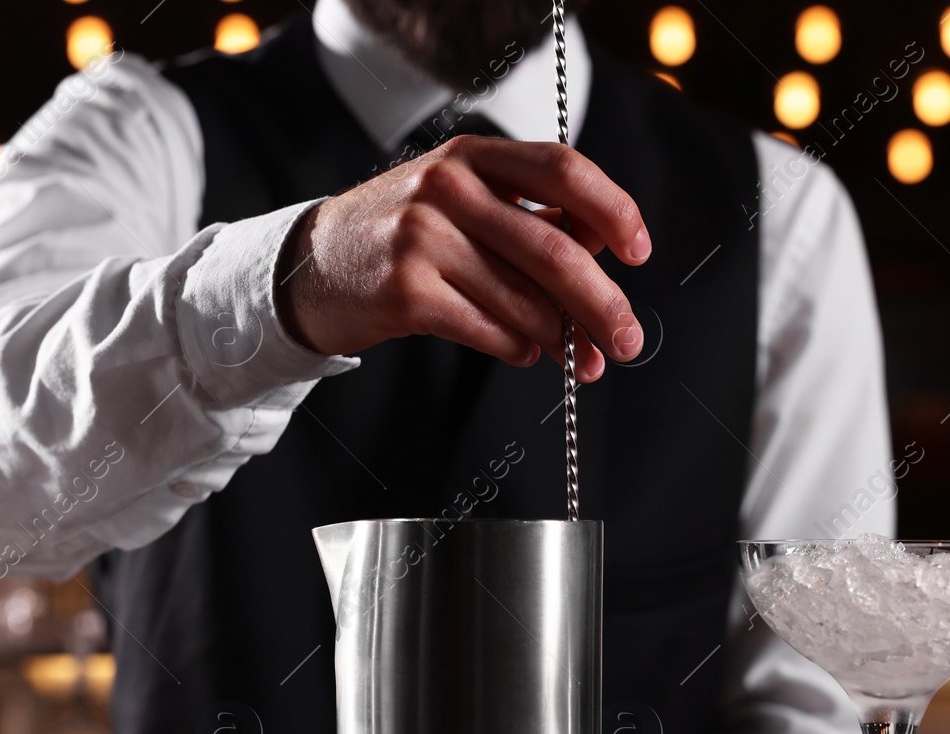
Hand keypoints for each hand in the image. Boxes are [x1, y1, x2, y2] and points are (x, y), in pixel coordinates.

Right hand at [276, 135, 650, 381]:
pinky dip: (519, 348)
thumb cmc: (400, 237)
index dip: (612, 210)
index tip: (638, 251)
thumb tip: (603, 258)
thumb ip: (530, 221)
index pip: (562, 170)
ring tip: (581, 361)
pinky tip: (526, 352)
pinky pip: (488, 329)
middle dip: (602, 303)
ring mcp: (421, 238)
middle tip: (629, 340)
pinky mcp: (405, 292)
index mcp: (471, 156)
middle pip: (553, 248)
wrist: (311, 267)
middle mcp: (447, 188)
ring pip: (523, 299)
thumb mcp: (462, 205)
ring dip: (564, 340)